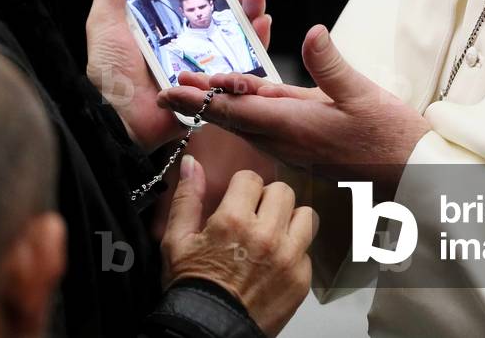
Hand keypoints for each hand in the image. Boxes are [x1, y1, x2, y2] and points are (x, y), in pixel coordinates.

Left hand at [85, 0, 273, 151]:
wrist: (116, 121)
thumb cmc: (108, 74)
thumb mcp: (106, 21)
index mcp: (169, 21)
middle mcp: (191, 38)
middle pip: (228, 5)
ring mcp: (206, 61)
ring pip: (240, 29)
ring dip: (254, 6)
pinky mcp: (216, 84)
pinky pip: (243, 63)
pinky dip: (257, 42)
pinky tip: (262, 23)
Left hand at [159, 25, 429, 196]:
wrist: (412, 173)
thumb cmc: (389, 136)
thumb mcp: (362, 93)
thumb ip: (331, 64)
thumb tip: (311, 30)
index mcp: (293, 125)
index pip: (235, 110)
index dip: (200, 98)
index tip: (170, 90)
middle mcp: (287, 140)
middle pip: (233, 118)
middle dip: (199, 101)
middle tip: (168, 87)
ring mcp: (295, 146)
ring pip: (248, 122)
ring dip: (220, 106)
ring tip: (196, 89)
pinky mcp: (305, 146)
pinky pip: (267, 126)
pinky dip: (247, 110)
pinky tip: (243, 99)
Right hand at [161, 156, 316, 337]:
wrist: (208, 333)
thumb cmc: (192, 289)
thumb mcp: (176, 241)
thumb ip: (187, 198)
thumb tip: (192, 162)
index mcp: (234, 221)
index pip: (252, 178)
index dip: (242, 189)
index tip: (237, 202)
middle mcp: (266, 236)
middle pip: (283, 191)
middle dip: (267, 200)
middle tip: (254, 217)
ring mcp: (288, 258)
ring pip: (306, 215)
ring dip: (289, 221)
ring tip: (272, 234)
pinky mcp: (301, 280)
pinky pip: (308, 250)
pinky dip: (294, 253)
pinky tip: (274, 263)